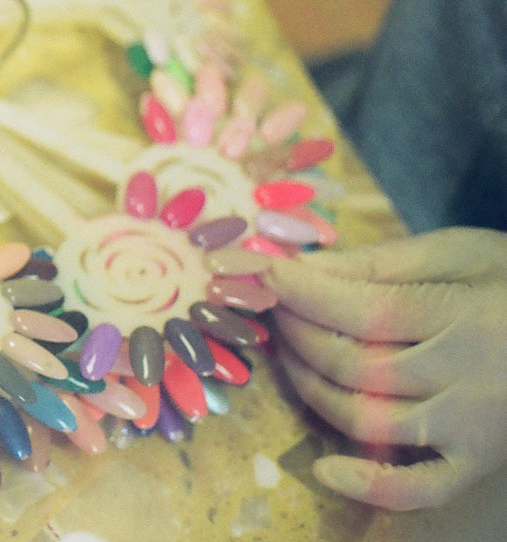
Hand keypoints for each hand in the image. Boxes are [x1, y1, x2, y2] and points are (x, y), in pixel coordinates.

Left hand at [264, 228, 506, 509]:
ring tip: (287, 353)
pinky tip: (326, 469)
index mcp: (462, 314)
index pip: (359, 308)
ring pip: (366, 415)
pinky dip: (371, 485)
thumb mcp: (462, 252)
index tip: (259, 272)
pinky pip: (419, 486)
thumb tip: (305, 266)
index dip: (299, 292)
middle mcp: (465, 376)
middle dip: (296, 331)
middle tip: (269, 306)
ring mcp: (472, 427)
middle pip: (352, 361)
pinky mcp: (478, 462)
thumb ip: (383, 262)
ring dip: (309, 386)